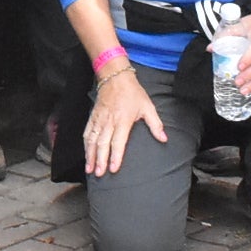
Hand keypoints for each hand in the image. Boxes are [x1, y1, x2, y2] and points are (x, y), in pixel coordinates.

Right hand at [83, 64, 168, 178]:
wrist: (115, 77)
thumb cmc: (133, 92)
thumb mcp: (148, 106)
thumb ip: (155, 124)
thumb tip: (164, 139)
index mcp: (123, 120)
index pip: (118, 141)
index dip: (115, 156)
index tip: (113, 168)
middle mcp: (109, 121)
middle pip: (103, 143)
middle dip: (100, 160)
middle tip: (99, 173)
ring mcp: (99, 119)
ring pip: (92, 139)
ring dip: (90, 155)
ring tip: (90, 169)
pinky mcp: (93, 116)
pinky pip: (87, 132)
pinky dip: (86, 144)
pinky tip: (86, 154)